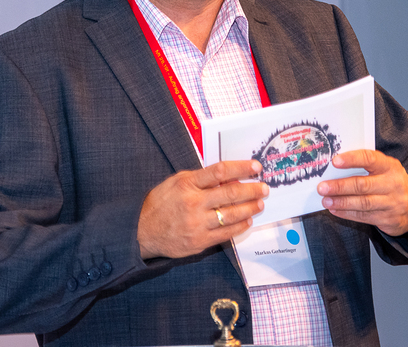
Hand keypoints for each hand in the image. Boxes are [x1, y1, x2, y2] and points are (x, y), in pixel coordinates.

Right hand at [138, 160, 268, 259]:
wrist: (142, 231)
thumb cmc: (161, 203)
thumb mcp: (177, 182)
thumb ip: (201, 179)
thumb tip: (228, 178)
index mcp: (187, 184)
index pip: (220, 171)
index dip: (241, 168)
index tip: (256, 166)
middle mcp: (193, 203)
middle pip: (230, 193)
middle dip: (252, 190)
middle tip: (264, 188)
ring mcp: (197, 224)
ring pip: (232, 215)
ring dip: (249, 208)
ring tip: (259, 203)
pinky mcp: (200, 241)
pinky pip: (226, 233)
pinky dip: (240, 226)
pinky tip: (247, 220)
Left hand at [316, 149, 407, 235]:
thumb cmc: (391, 183)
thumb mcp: (384, 169)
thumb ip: (365, 166)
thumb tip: (334, 168)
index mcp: (390, 166)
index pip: (370, 159)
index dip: (352, 159)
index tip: (335, 161)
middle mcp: (392, 184)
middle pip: (363, 185)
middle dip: (340, 186)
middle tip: (322, 187)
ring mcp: (392, 203)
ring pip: (362, 203)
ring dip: (341, 202)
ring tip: (326, 200)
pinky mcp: (388, 219)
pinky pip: (364, 217)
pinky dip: (347, 214)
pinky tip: (335, 210)